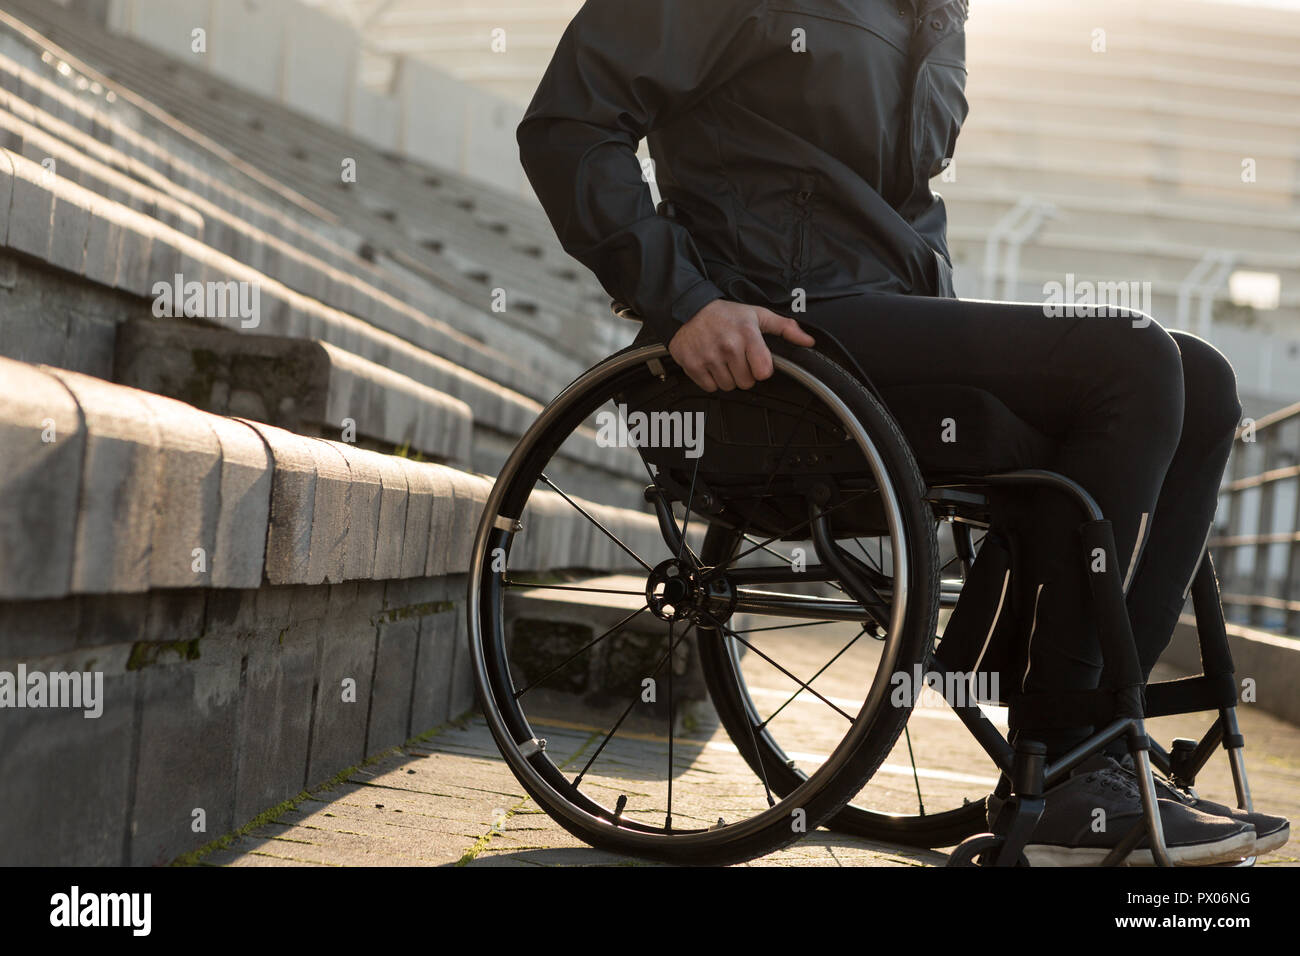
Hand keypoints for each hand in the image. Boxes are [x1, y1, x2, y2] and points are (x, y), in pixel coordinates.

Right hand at [668, 299, 815, 391]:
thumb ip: (785, 328)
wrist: (690, 308)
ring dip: (727, 377)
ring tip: (722, 359)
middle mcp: (728, 346)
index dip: (761, 369)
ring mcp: (709, 356)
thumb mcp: (758, 315)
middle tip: (736, 358)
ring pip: (728, 386)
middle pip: (746, 383)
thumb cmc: (726, 314)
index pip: (763, 372)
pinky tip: (710, 363)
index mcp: (747, 334)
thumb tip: (808, 341)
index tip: (755, 361)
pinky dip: (710, 379)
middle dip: (743, 373)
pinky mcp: (692, 364)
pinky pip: (709, 387)